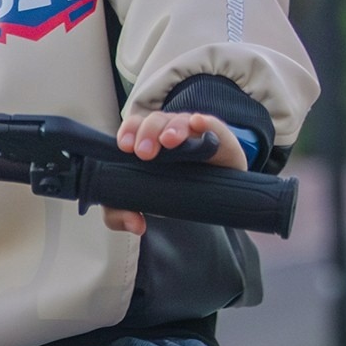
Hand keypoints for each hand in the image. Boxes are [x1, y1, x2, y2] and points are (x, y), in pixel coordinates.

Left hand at [103, 108, 246, 234]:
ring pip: (182, 122)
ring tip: (169, 140)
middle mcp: (170, 131)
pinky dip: (206, 123)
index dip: (129, 132)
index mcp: (149, 140)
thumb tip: (135, 224)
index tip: (125, 147)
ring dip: (174, 128)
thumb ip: (125, 214)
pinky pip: (214, 126)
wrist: (216, 198)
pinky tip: (198, 123)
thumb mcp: (146, 203)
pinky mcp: (220, 139)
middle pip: (156, 121)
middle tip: (144, 153)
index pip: (135, 127)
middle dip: (148, 133)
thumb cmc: (175, 193)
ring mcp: (195, 133)